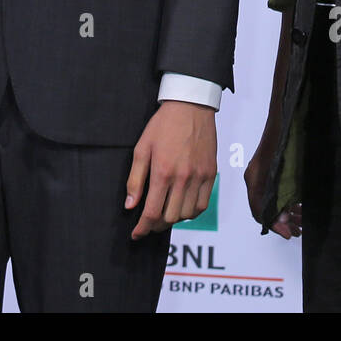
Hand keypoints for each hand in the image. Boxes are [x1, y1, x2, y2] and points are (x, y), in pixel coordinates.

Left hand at [125, 100, 216, 239]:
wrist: (190, 106)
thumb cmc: (163, 125)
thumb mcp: (141, 148)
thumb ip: (135, 179)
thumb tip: (130, 205)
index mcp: (162, 172)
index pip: (152, 212)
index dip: (142, 228)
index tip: (136, 234)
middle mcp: (183, 178)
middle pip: (170, 218)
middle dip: (156, 225)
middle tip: (149, 221)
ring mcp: (199, 177)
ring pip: (187, 214)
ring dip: (174, 219)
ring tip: (165, 212)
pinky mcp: (211, 174)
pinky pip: (203, 204)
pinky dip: (192, 212)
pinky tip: (183, 206)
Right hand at [245, 137, 301, 238]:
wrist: (286, 110)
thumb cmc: (281, 134)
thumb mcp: (276, 168)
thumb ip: (272, 193)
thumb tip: (275, 218)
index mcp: (255, 178)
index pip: (259, 210)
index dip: (274, 225)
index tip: (288, 234)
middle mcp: (258, 178)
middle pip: (266, 208)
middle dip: (283, 221)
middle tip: (299, 230)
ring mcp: (266, 173)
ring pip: (274, 201)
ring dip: (288, 213)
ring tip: (302, 221)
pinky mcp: (276, 169)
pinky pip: (280, 191)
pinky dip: (290, 201)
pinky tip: (301, 206)